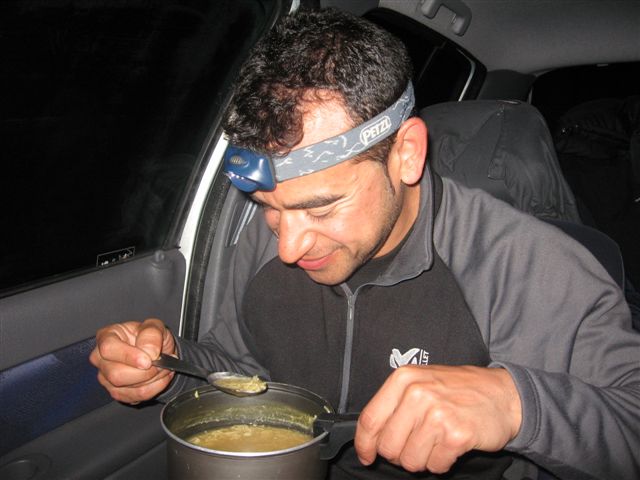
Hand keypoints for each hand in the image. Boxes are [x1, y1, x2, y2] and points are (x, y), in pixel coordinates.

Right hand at [89, 318, 176, 403]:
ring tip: (164, 368)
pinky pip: (135, 397)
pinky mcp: (116, 392)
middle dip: (145, 372)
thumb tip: (149, 352)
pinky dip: (153, 388)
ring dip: (152, 380)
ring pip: (126, 389)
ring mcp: (106, 378)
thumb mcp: (155, 326)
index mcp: (107, 336)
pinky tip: (159, 377)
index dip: (129, 356)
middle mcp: (101, 358)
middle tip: (161, 363)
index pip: (108, 348)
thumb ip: (152, 334)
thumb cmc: (150, 337)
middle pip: (116, 374)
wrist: (156, 352)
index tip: (148, 360)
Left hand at [354, 365, 521, 473]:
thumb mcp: (421, 382)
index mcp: (403, 379)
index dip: (365, 444)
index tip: (366, 455)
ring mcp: (437, 413)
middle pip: (388, 446)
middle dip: (400, 454)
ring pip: (410, 460)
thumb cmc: (460, 390)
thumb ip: (394, 404)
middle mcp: (417, 393)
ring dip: (423, 458)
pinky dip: (442, 462)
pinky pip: (435, 466)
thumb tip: (370, 437)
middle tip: (418, 444)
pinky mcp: (456, 434)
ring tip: (437, 441)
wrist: (504, 395)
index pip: (370, 419)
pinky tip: (451, 445)